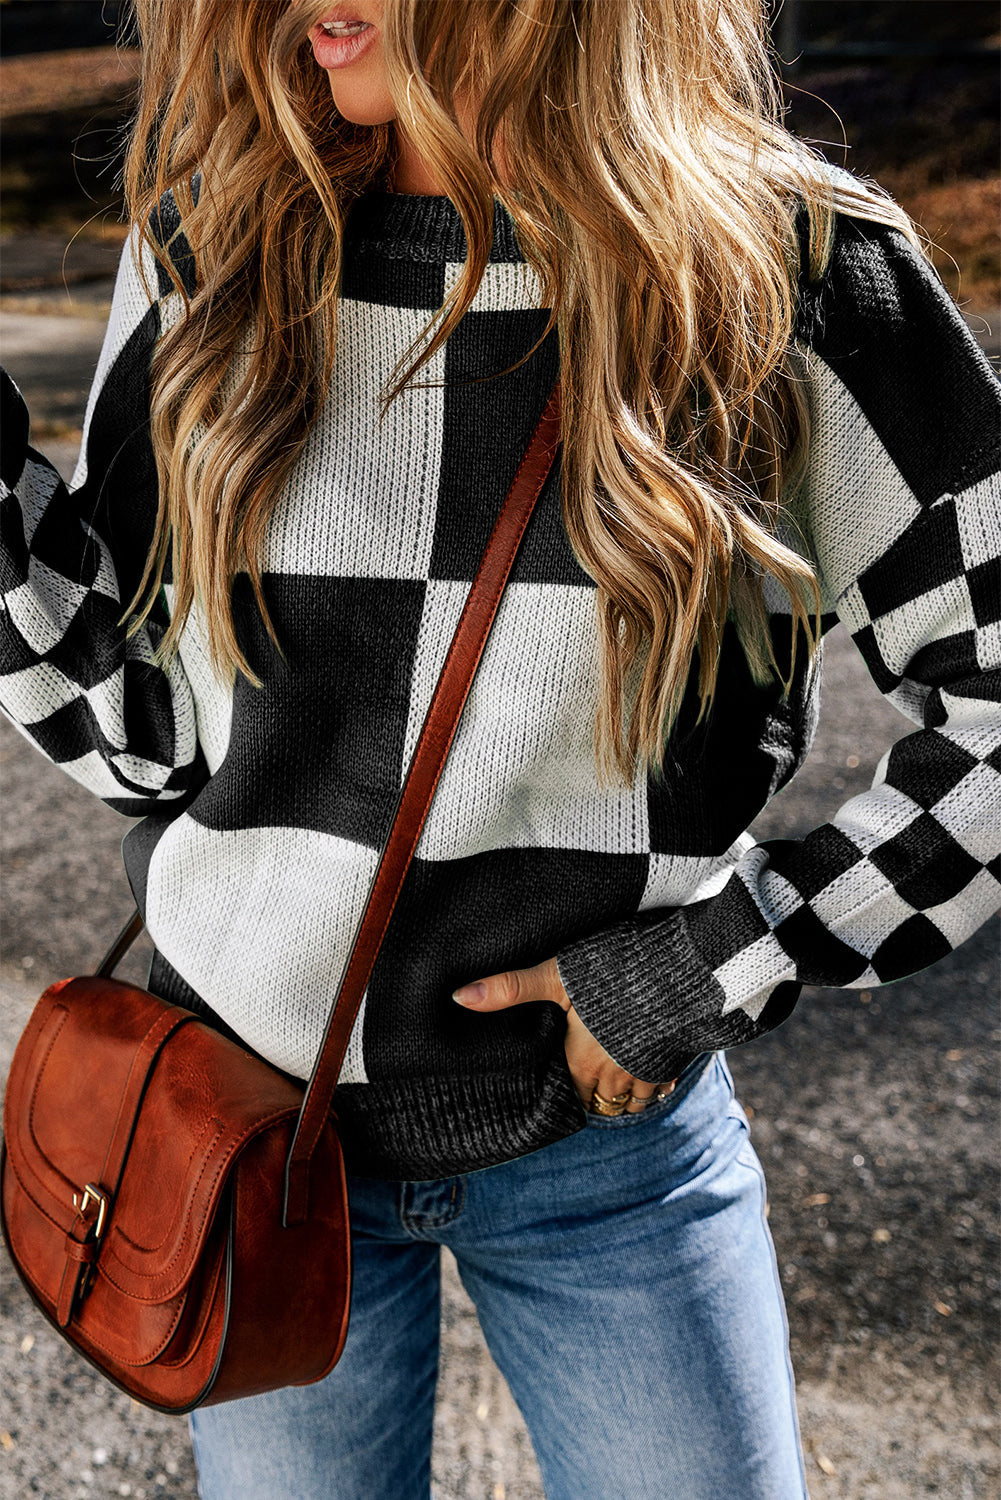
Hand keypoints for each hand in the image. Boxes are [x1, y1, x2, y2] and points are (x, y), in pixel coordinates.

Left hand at [453, 957, 675, 1112]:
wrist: (677, 972)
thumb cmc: (611, 974)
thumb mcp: (554, 977)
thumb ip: (510, 988)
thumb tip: (458, 997)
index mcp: (581, 1063)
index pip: (570, 1094)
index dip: (567, 1089)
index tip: (564, 1081)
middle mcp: (613, 1076)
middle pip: (601, 1103)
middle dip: (596, 1096)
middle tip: (589, 1083)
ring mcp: (647, 1073)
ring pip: (634, 1102)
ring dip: (626, 1095)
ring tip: (618, 1080)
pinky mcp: (674, 1062)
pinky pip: (663, 1089)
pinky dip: (656, 1085)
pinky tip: (651, 1067)